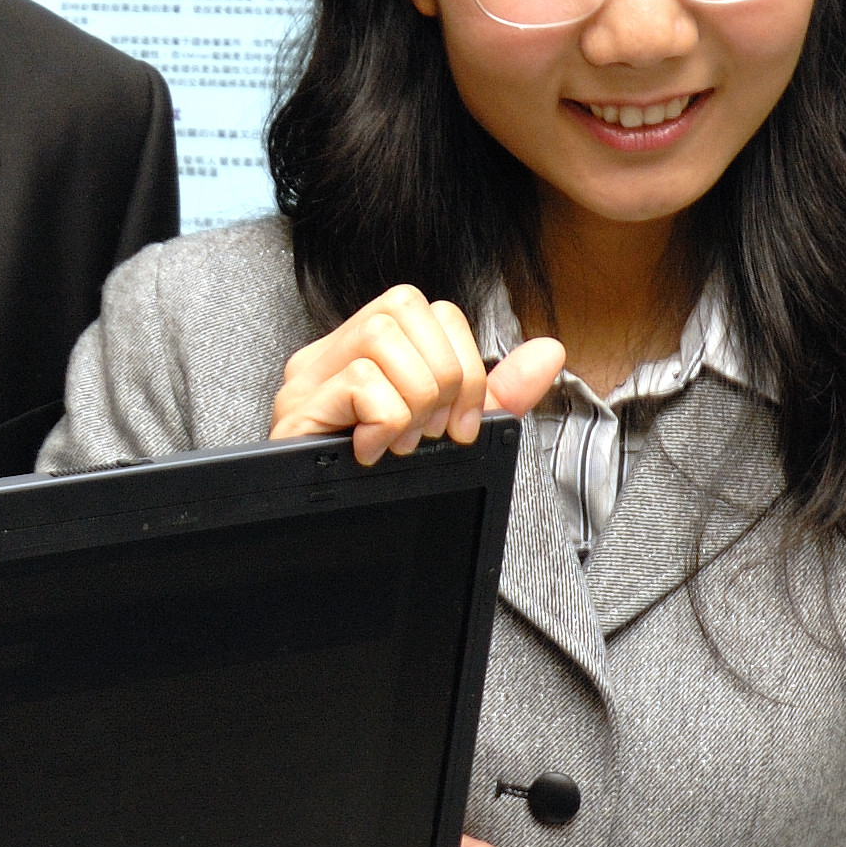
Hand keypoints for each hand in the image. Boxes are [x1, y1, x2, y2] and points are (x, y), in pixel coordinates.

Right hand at [269, 288, 562, 463]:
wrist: (326, 540)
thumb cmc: (382, 485)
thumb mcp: (451, 433)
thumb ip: (497, 394)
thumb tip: (549, 351)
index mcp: (368, 353)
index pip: (431, 309)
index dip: (463, 360)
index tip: (460, 423)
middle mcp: (331, 355)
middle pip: (404, 306)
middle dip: (442, 376)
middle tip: (431, 432)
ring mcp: (308, 380)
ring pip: (381, 337)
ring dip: (413, 400)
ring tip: (401, 443)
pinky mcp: (296, 411)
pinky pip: (360, 382)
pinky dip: (386, 421)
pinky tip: (373, 452)